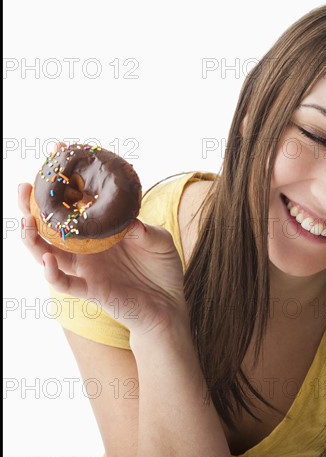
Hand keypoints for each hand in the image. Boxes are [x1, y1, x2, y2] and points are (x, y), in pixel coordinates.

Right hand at [19, 144, 187, 336]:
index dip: (66, 179)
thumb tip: (129, 222)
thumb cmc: (163, 269)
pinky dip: (51, 273)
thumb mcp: (159, 241)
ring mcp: (85, 267)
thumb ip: (145, 230)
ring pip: (47, 251)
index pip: (77, 201)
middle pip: (50, 224)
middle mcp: (87, 246)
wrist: (168, 305)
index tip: (58, 151)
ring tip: (26, 220)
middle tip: (25, 186)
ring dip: (32, 237)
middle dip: (32, 205)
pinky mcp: (89, 289)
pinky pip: (64, 282)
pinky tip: (48, 260)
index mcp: (101, 229)